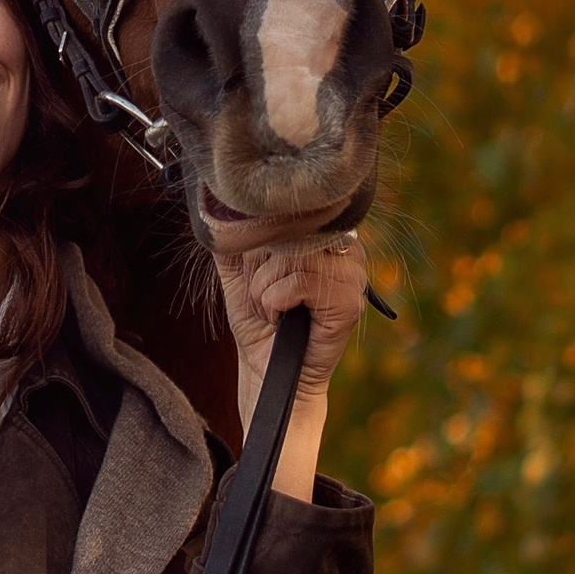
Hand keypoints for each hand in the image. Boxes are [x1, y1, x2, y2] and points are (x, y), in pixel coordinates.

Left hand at [215, 229, 369, 498]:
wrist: (264, 370)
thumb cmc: (257, 322)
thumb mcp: (238, 271)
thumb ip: (235, 236)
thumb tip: (221, 204)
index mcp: (324, 236)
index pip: (286, 213)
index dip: (261, 243)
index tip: (256, 271)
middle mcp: (345, 249)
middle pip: (288, 232)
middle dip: (260, 269)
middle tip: (265, 297)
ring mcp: (353, 275)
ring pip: (291, 256)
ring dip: (265, 289)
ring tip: (273, 310)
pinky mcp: (351, 302)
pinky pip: (299, 281)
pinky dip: (276, 302)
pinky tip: (283, 320)